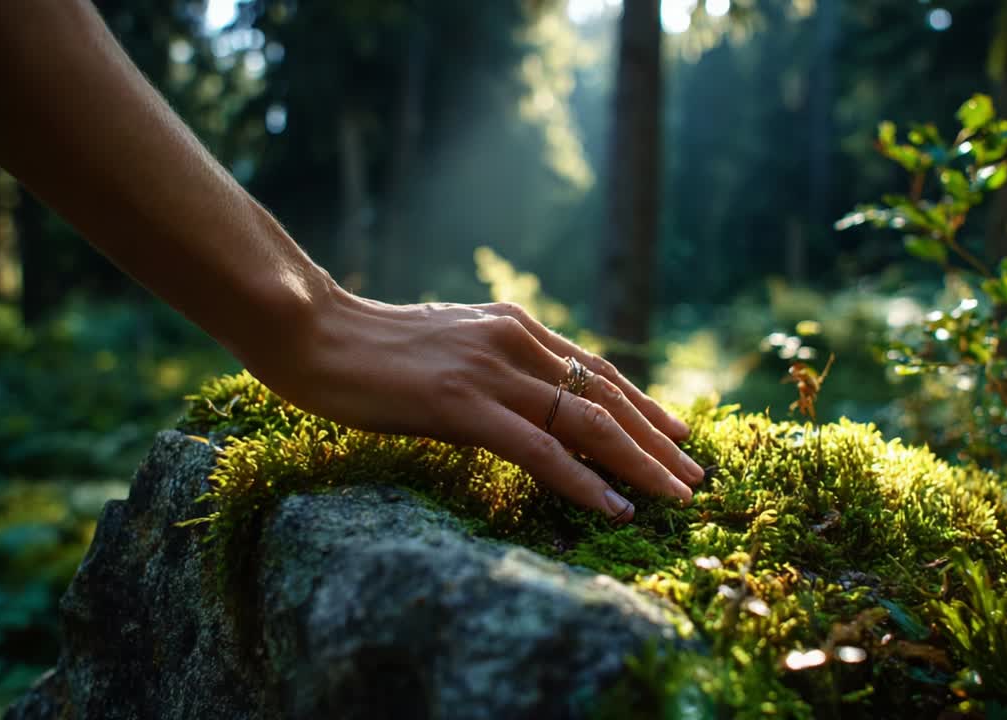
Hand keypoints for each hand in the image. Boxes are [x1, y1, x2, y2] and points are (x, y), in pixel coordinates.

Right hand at [244, 287, 703, 524]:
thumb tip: (531, 404)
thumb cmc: (372, 351)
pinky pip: (540, 450)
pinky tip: (614, 507)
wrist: (311, 332)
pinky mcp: (462, 404)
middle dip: (657, 439)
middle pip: (605, 396)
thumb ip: (496, 368)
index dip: (643, 404)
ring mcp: (490, 371)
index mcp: (514, 326)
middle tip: (695, 474)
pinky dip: (583, 482)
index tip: (678, 433)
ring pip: (586, 422)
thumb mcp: (451, 350)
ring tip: (677, 496)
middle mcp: (514, 340)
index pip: (596, 370)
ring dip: (640, 463)